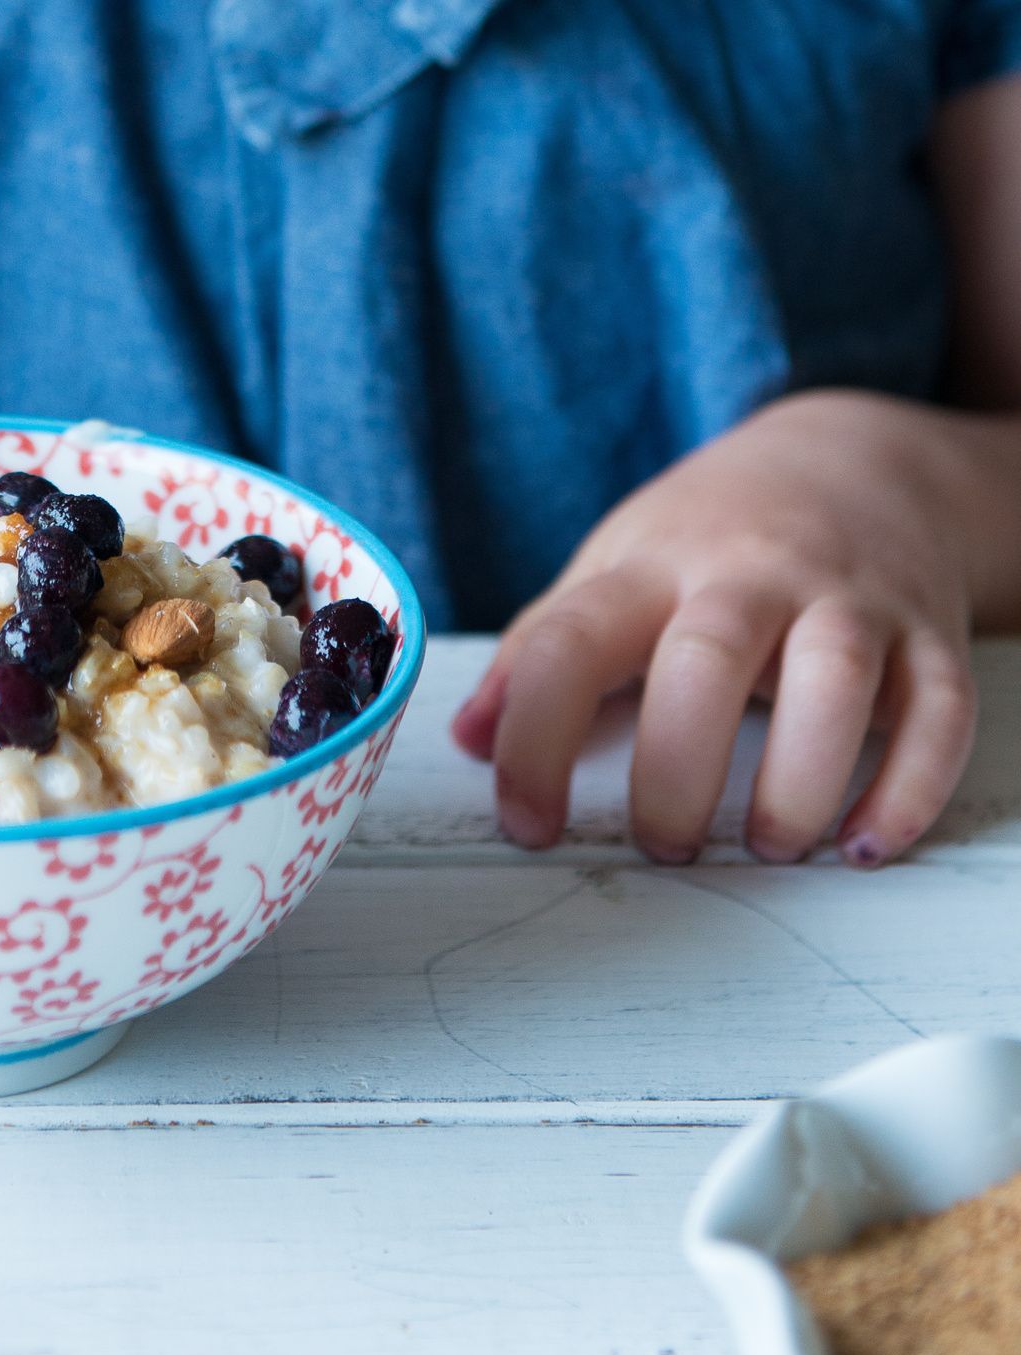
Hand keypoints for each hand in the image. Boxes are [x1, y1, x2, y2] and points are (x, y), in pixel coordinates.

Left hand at [450, 390, 994, 866]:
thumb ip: (536, 654)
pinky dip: (910, 785)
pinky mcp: (927, 634)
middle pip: (704, 661)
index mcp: (648, 569)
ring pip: (835, 681)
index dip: (533, 739)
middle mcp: (749, 577)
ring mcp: (847, 600)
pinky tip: (865, 843)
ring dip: (800, 779)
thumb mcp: (609, 571)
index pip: (568, 645)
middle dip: (676, 770)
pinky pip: (937, 710)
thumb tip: (467, 740)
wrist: (855, 457)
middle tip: (662, 846)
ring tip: (766, 845)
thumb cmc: (710, 536)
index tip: (526, 823)